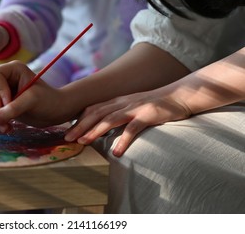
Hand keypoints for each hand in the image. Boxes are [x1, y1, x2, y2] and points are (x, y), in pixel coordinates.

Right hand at [0, 61, 70, 131]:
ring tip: (7, 127)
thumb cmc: (48, 101)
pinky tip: (8, 127)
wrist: (55, 112)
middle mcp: (5, 77)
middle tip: (3, 116)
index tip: (8, 104)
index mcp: (13, 69)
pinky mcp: (1, 103)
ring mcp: (1, 90)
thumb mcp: (32, 101)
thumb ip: (13, 108)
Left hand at [64, 90, 191, 156]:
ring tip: (84, 142)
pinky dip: (123, 140)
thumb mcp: (133, 106)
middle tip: (68, 138)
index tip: (68, 131)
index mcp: (118, 101)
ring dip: (95, 131)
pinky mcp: (148, 115)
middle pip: (97, 113)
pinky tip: (116, 152)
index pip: (93, 109)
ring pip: (110, 119)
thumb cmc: (155, 104)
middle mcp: (123, 102)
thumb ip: (118, 114)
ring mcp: (135, 108)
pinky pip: (133, 129)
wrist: (179, 95)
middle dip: (81, 126)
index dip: (79, 119)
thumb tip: (103, 127)